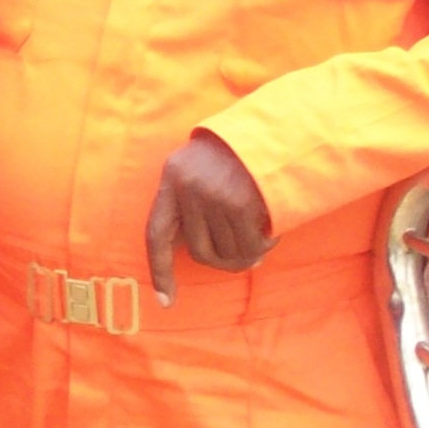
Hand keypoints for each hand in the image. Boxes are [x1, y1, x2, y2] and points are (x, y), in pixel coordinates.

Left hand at [143, 131, 276, 304]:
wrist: (271, 126)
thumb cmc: (234, 152)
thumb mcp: (200, 167)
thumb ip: (194, 205)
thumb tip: (210, 258)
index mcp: (171, 178)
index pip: (156, 234)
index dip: (159, 270)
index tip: (165, 301)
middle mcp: (187, 188)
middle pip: (200, 251)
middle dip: (224, 262)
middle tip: (245, 258)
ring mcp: (212, 196)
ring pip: (228, 251)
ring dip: (248, 254)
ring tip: (261, 240)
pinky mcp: (240, 203)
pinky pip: (251, 245)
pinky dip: (264, 246)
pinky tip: (272, 233)